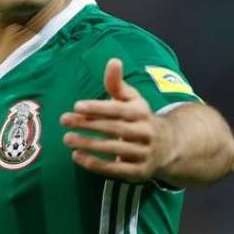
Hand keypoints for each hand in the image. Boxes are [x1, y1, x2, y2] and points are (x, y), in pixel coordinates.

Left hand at [60, 58, 175, 181]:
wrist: (169, 146)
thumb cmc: (140, 118)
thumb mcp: (132, 99)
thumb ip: (117, 84)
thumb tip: (113, 61)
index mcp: (142, 112)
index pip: (118, 109)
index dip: (98, 107)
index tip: (77, 105)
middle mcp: (145, 132)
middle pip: (114, 128)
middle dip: (88, 125)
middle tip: (64, 120)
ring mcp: (144, 153)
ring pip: (114, 149)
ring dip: (89, 144)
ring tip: (67, 138)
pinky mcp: (139, 172)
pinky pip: (115, 169)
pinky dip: (96, 164)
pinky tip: (77, 157)